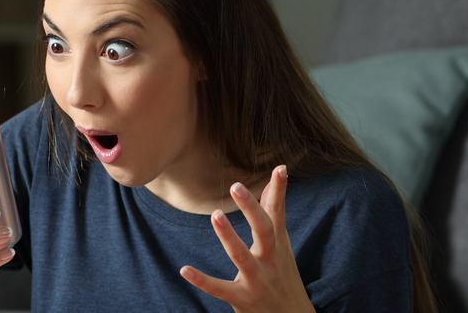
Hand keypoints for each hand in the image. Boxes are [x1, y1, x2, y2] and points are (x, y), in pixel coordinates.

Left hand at [180, 166, 313, 312]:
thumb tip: (275, 177)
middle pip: (264, 231)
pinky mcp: (242, 299)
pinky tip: (184, 269)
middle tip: (236, 185)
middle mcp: (270, 260)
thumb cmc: (283, 275)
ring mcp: (257, 280)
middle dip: (251, 209)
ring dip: (229, 236)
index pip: (278, 213)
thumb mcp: (282, 244)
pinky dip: (202, 280)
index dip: (279, 191)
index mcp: (278, 245)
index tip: (280, 168)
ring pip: (242, 257)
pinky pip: (219, 289)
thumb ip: (275, 212)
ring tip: (215, 214)